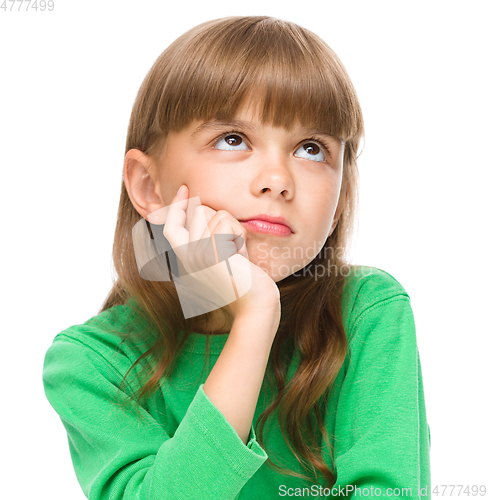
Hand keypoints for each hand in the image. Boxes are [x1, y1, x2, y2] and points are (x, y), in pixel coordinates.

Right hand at [155, 185, 279, 319]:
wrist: (255, 306)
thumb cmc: (243, 281)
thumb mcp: (221, 258)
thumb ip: (208, 238)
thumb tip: (200, 210)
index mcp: (186, 260)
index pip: (170, 225)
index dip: (176, 205)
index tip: (185, 189)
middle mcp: (186, 257)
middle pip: (197, 211)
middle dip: (220, 219)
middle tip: (233, 245)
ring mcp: (196, 255)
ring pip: (212, 213)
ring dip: (232, 227)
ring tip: (237, 252)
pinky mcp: (211, 253)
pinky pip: (224, 222)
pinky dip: (238, 233)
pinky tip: (241, 254)